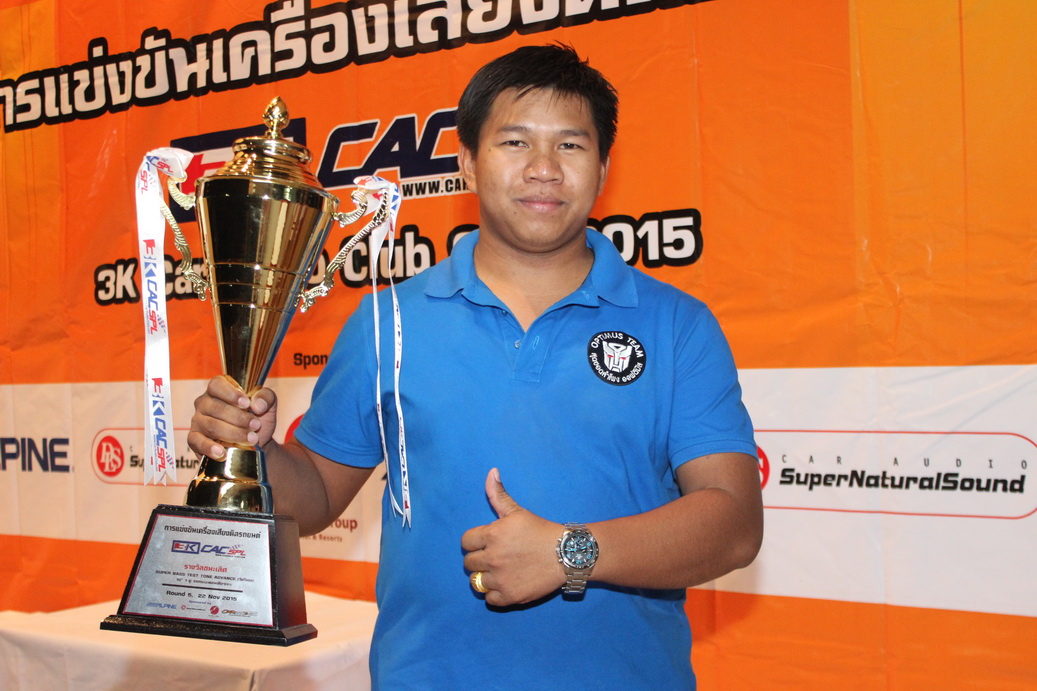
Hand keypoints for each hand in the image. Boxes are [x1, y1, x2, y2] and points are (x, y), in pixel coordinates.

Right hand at [187, 375, 277, 459]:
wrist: (255, 444)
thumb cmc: (258, 419)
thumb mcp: (268, 405)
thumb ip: (266, 398)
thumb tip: (257, 404)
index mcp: (219, 389)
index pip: (217, 385)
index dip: (231, 394)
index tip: (247, 403)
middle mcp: (204, 403)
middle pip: (216, 408)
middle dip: (238, 418)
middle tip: (256, 425)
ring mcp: (198, 421)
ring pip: (211, 426)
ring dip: (232, 433)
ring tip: (250, 439)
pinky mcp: (195, 439)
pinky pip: (197, 442)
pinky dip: (209, 448)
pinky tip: (221, 452)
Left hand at [461, 468, 565, 606]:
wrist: (567, 554)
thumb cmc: (541, 530)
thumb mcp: (518, 511)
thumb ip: (498, 495)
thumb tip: (491, 472)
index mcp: (492, 535)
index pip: (465, 542)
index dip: (475, 542)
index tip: (487, 543)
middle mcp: (493, 557)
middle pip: (468, 564)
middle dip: (479, 560)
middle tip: (496, 557)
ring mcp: (500, 578)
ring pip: (476, 582)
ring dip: (485, 578)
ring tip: (500, 572)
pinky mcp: (510, 596)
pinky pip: (489, 599)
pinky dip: (495, 594)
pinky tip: (506, 584)